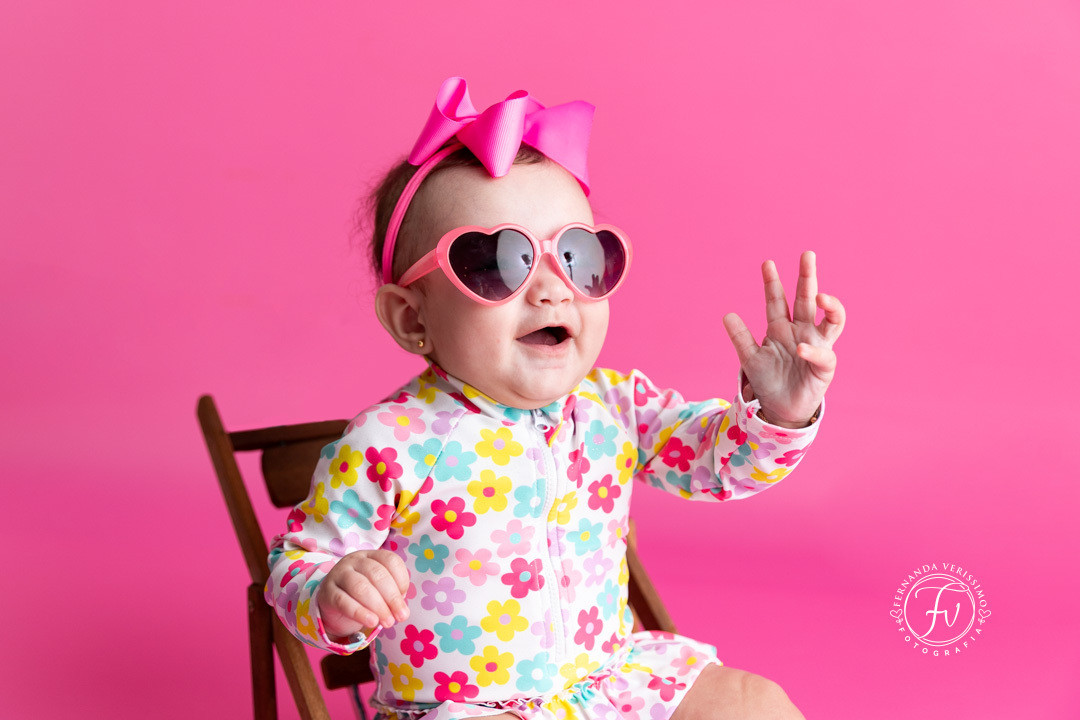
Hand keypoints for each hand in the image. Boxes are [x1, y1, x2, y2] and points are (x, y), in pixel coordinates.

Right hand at [317, 549, 410, 639]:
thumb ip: (392, 596)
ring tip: (388, 622)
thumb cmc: (362, 596)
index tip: (405, 597)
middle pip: (377, 574)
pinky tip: (372, 622)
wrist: (333, 606)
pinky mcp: (327, 592)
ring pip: (361, 587)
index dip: (401, 579)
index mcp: (371, 556)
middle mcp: (354, 560)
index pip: (390, 560)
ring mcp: (339, 574)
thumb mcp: (379, 591)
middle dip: (392, 597)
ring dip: (378, 606)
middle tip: (400, 617)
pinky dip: (360, 613)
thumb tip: (402, 611)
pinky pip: (344, 602)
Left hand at [722, 251, 844, 426]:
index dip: (772, 282)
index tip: (767, 263)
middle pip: (807, 299)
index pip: (778, 300)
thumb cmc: (768, 381)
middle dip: (808, 277)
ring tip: (821, 296)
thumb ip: (741, 338)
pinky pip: (822, 354)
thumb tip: (727, 315)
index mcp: (781, 327)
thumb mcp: (750, 358)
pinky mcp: (825, 365)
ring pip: (831, 319)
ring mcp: (816, 346)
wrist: (780, 409)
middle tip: (808, 255)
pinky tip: (800, 349)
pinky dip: (812, 351)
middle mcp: (801, 331)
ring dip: (829, 305)